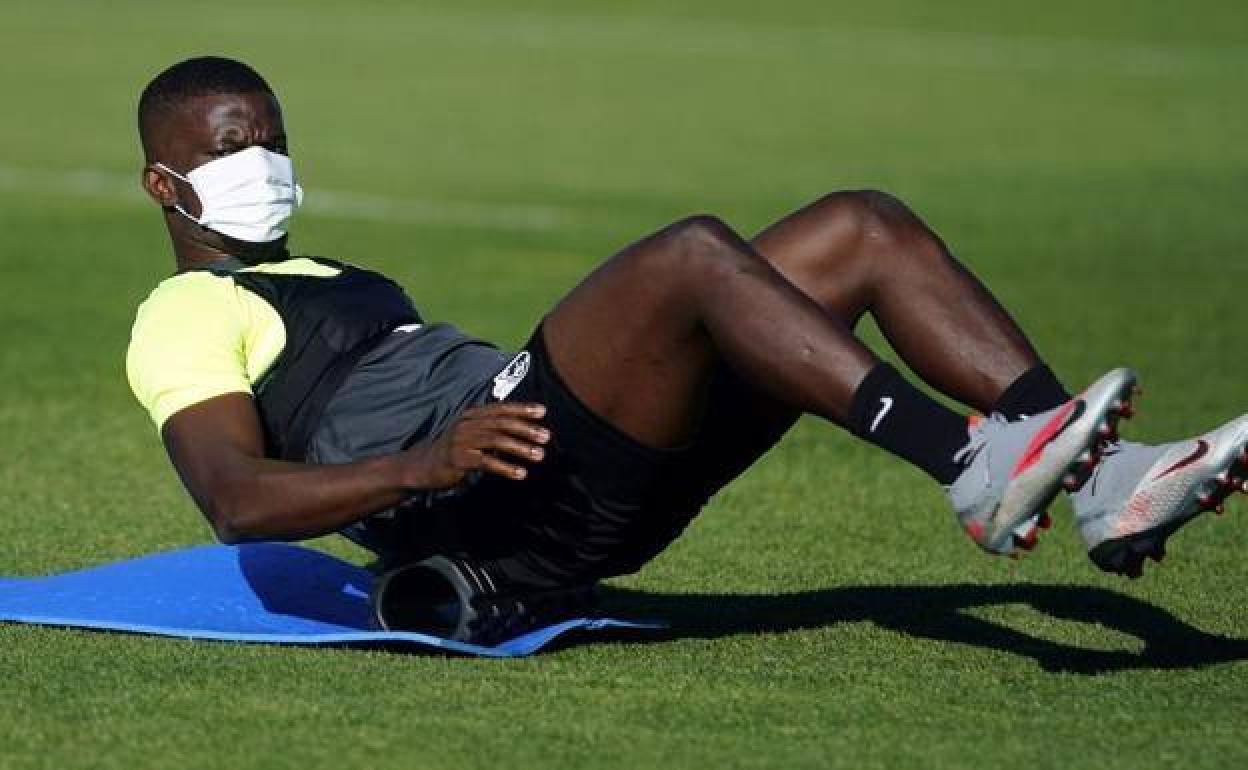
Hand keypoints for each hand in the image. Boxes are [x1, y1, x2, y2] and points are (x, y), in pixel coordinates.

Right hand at [402, 402, 549, 488]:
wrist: (422, 465)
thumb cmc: (454, 450)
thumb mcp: (472, 434)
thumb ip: (492, 429)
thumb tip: (524, 430)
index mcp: (472, 415)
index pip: (501, 408)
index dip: (522, 409)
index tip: (543, 412)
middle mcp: (467, 424)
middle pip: (502, 423)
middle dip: (526, 429)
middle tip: (546, 437)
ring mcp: (461, 441)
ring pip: (496, 441)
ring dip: (521, 448)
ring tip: (539, 456)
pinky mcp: (458, 459)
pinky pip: (486, 462)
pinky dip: (506, 467)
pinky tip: (520, 473)